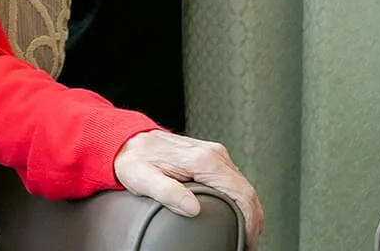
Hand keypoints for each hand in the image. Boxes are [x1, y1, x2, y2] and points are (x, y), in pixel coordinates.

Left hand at [114, 129, 263, 249]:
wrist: (126, 140)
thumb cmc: (133, 160)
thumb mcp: (143, 178)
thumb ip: (167, 192)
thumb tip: (193, 208)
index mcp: (203, 159)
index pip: (242, 194)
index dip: (249, 223)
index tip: (245, 243)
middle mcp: (213, 153)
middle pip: (248, 192)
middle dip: (252, 222)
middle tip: (245, 244)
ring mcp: (214, 153)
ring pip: (243, 187)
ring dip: (248, 212)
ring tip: (242, 235)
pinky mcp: (210, 157)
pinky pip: (234, 181)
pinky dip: (239, 202)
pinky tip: (234, 217)